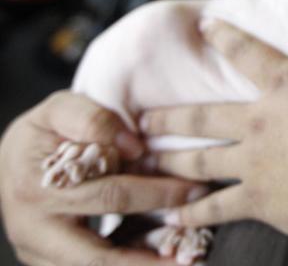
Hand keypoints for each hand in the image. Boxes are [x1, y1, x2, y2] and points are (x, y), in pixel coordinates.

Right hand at [0, 91, 206, 265]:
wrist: (8, 162)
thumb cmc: (41, 133)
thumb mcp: (59, 109)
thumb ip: (94, 119)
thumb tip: (135, 146)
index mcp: (37, 188)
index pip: (109, 196)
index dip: (156, 193)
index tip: (196, 190)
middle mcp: (34, 230)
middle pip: (99, 257)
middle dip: (148, 259)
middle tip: (192, 256)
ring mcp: (38, 253)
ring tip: (182, 264)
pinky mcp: (48, 264)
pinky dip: (127, 265)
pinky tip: (161, 261)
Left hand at [143, 0, 287, 264]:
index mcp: (284, 87)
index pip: (248, 53)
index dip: (225, 35)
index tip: (203, 25)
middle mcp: (259, 123)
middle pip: (205, 116)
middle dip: (171, 114)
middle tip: (141, 116)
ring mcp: (255, 164)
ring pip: (201, 159)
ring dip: (171, 159)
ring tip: (146, 158)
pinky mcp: (260, 201)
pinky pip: (217, 207)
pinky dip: (194, 213)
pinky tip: (174, 217)